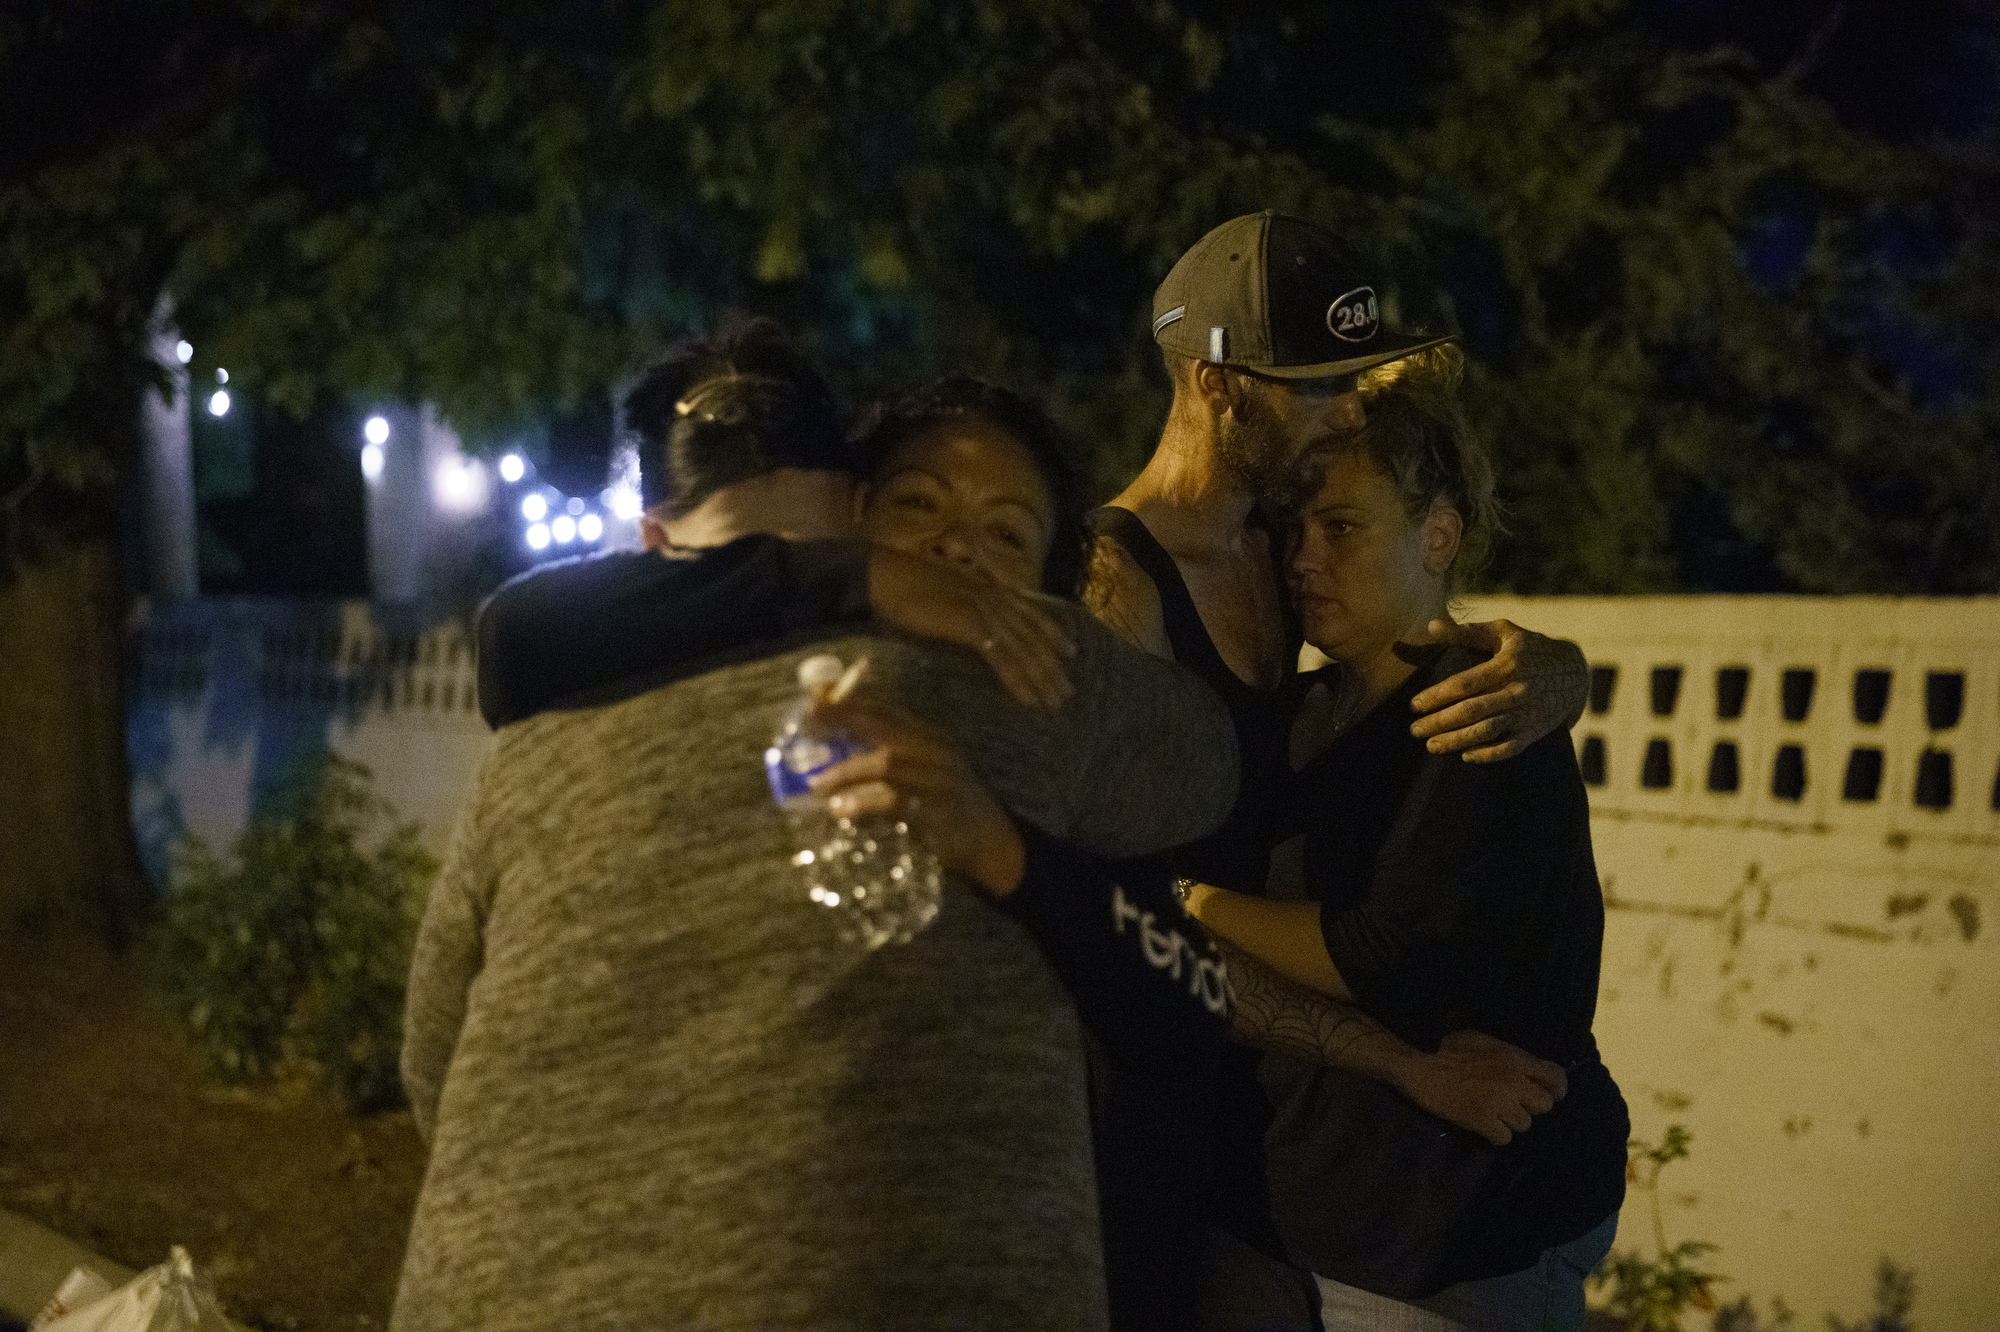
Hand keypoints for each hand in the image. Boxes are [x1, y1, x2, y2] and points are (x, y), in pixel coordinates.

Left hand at [805, 686, 1026, 896]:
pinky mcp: (940, 808)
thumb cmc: (948, 807)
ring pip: (885, 764)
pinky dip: (865, 804)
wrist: (993, 843)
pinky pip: (896, 801)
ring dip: (846, 774)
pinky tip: (844, 811)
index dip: (848, 701)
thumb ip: (885, 763)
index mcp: (929, 736)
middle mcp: (936, 748)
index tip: (813, 702)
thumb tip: (833, 763)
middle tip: (808, 728)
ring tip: (817, 788)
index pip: (884, 708)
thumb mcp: (922, 775)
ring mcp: (940, 777)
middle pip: (882, 725)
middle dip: (842, 721)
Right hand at [868, 545, 1074, 709]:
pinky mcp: (971, 625)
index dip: (1052, 631)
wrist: (880, 578)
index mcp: (987, 587)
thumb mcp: (941, 595)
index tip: (1071, 650)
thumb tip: (965, 624)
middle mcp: (993, 596)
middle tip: (1067, 690)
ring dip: (1041, 678)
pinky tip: (1029, 699)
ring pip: (1024, 649)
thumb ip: (960, 608)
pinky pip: (1002, 658)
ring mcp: (984, 609)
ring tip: (1054, 701)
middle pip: (1033, 634)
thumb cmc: (900, 587)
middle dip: (1052, 664)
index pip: (1031, 611)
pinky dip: (1018, 680)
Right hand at [1394, 1028, 1566, 1145]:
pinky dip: (1495, 1134)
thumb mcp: (1484, 1041)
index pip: (1556, 1077)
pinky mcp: (1483, 1121)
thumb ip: (1510, 1056)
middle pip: (1544, 1105)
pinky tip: (1483, 1126)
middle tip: (1514, 1104)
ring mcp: (1499, 1103)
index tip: (1551, 1094)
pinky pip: (1504, 1138)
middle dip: (1531, 1106)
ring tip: (1494, 1115)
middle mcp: (1514, 1082)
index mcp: (1515, 1059)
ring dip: (1511, 1121)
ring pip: (1524, 1124)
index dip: (1557, 1088)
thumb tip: (1528, 1068)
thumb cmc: (1447, 1047)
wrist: (1420, 1065)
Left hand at [1409, 619, 1587, 762]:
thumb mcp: (1503, 632)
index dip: (1437, 696)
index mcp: (1506, 665)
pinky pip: (1509, 748)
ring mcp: (1527, 713)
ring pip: (1487, 731)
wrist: (1575, 672)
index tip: (1414, 705)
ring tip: (1431, 746)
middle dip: (1439, 722)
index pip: (1464, 684)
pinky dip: (1488, 754)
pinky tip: (1465, 756)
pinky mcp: (1535, 731)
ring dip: (1456, 741)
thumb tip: (1431, 627)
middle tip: (1414, 730)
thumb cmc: (1530, 648)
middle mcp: (1517, 690)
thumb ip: (1467, 632)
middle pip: (1471, 711)